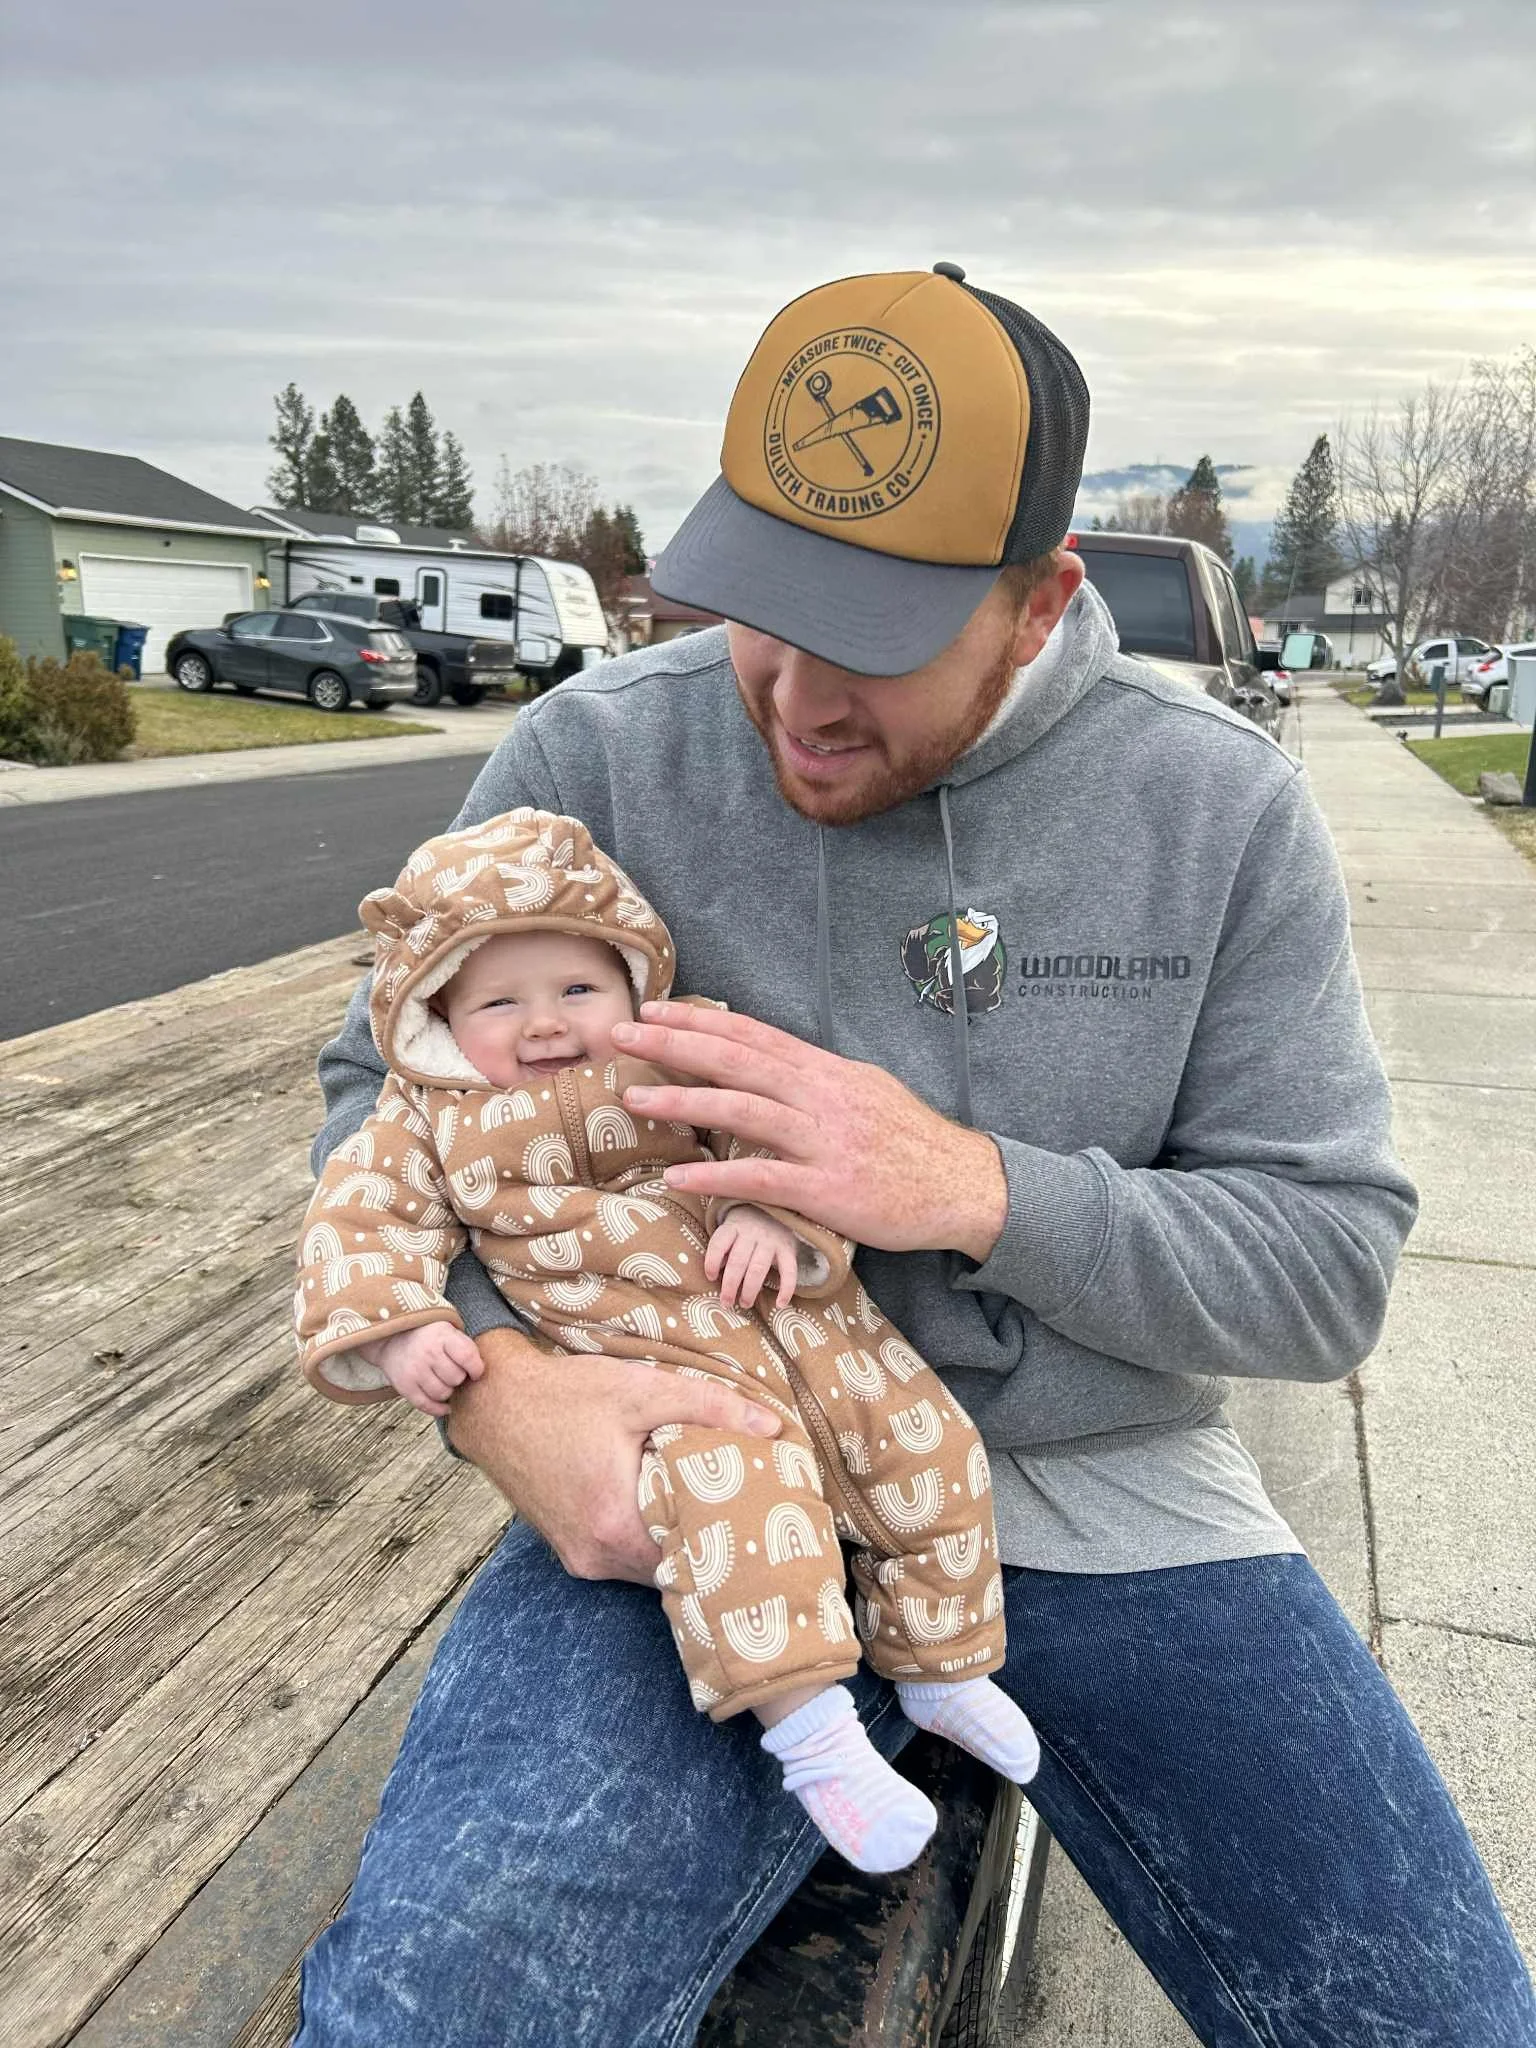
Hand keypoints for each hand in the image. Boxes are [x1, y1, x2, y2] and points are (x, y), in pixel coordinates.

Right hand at [367, 1322, 484, 1417]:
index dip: (476, 1369)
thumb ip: (465, 1348)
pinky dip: (438, 1408)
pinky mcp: (405, 1386)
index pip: (467, 1357)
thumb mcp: (449, 1331)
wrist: (393, 1338)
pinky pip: (427, 1405)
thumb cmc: (430, 1337)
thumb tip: (482, 1373)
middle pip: (456, 1378)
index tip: (476, 1372)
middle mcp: (427, 1353)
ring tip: (444, 1382)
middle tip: (454, 1373)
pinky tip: (444, 1405)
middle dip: (459, 1378)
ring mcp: (415, 1370)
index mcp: (442, 1336)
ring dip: (448, 1391)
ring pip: (443, 1393)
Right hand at [446, 1327, 782, 1584]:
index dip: (727, 1542)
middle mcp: (595, 1555)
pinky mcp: (567, 1549)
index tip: (758, 1524)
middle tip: (744, 1513)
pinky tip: (665, 1506)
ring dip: (674, 1541)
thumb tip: (772, 1427)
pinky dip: (645, 1537)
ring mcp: (577, 1557)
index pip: (690, 1559)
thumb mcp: (640, 1390)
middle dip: (706, 1543)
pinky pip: (621, 1556)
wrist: (492, 1404)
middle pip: (670, 1567)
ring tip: (710, 1507)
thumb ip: (709, 1407)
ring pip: (646, 1565)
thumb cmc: (563, 1396)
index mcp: (615, 1525)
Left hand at [612, 1002, 1008, 1261]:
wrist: (965, 1187)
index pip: (754, 1035)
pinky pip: (764, 1178)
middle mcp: (822, 1096)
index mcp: (828, 1070)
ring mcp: (825, 1142)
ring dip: (683, 1103)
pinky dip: (718, 1177)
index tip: (657, 1010)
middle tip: (623, 1034)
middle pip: (738, 1060)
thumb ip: (817, 1080)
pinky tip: (679, 1179)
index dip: (702, 1020)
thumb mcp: (866, 1092)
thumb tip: (772, 1067)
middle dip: (676, 1045)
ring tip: (634, 1099)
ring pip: (744, 1111)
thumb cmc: (913, 1143)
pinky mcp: (829, 1189)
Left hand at [706, 1207, 798, 1309]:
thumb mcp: (731, 1230)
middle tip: (726, 1303)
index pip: (719, 1244)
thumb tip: (717, 1272)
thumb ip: (723, 1249)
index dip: (711, 1262)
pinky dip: (786, 1289)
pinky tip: (780, 1304)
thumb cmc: (746, 1227)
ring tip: (745, 1304)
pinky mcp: (788, 1248)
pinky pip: (789, 1271)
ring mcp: (771, 1240)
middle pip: (737, 1262)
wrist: (776, 1207)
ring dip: (750, 1290)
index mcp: (733, 1226)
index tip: (711, 1278)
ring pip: (758, 1268)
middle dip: (730, 1286)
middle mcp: (752, 1232)